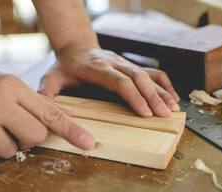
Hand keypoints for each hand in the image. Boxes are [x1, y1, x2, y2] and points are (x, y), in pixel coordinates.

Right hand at [0, 71, 94, 164]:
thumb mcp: (4, 85)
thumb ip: (37, 101)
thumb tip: (68, 112)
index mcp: (10, 86)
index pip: (49, 113)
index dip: (71, 130)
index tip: (88, 143)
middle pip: (35, 137)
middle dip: (26, 137)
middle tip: (8, 126)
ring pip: (11, 152)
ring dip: (2, 145)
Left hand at [38, 45, 180, 117]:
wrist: (76, 46)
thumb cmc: (65, 66)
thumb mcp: (51, 78)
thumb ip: (48, 93)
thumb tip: (48, 113)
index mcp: (96, 68)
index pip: (119, 81)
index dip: (134, 96)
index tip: (145, 112)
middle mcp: (114, 63)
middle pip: (138, 78)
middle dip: (154, 97)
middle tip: (164, 115)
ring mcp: (124, 63)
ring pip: (148, 75)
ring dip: (163, 91)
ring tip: (174, 109)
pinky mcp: (131, 65)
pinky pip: (152, 72)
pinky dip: (165, 83)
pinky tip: (173, 96)